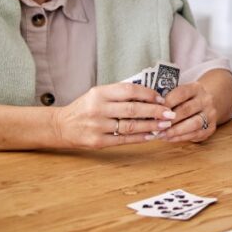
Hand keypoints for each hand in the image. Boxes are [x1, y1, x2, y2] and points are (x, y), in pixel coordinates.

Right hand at [52, 83, 174, 148]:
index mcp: (99, 93)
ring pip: (130, 126)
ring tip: (165, 125)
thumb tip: (149, 95)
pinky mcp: (97, 141)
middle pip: (133, 109)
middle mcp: (98, 108)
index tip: (162, 99)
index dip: (148, 94)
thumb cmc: (84, 108)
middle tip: (170, 113)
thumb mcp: (98, 94)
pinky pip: (123, 140)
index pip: (129, 90)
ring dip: (151, 126)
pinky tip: (151, 136)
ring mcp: (97, 126)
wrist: (60, 126)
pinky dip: (139, 138)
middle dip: (155, 111)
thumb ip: (119, 94)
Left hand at [158, 82, 216, 142]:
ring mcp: (210, 114)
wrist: (206, 105)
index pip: (181, 93)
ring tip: (161, 134)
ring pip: (193, 123)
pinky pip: (195, 134)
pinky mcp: (210, 128)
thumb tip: (150, 110)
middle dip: (169, 119)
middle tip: (155, 125)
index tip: (154, 110)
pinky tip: (169, 138)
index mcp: (196, 88)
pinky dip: (180, 137)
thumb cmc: (185, 100)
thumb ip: (168, 99)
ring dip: (175, 130)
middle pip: (187, 109)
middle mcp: (206, 100)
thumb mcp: (179, 94)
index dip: (167, 102)